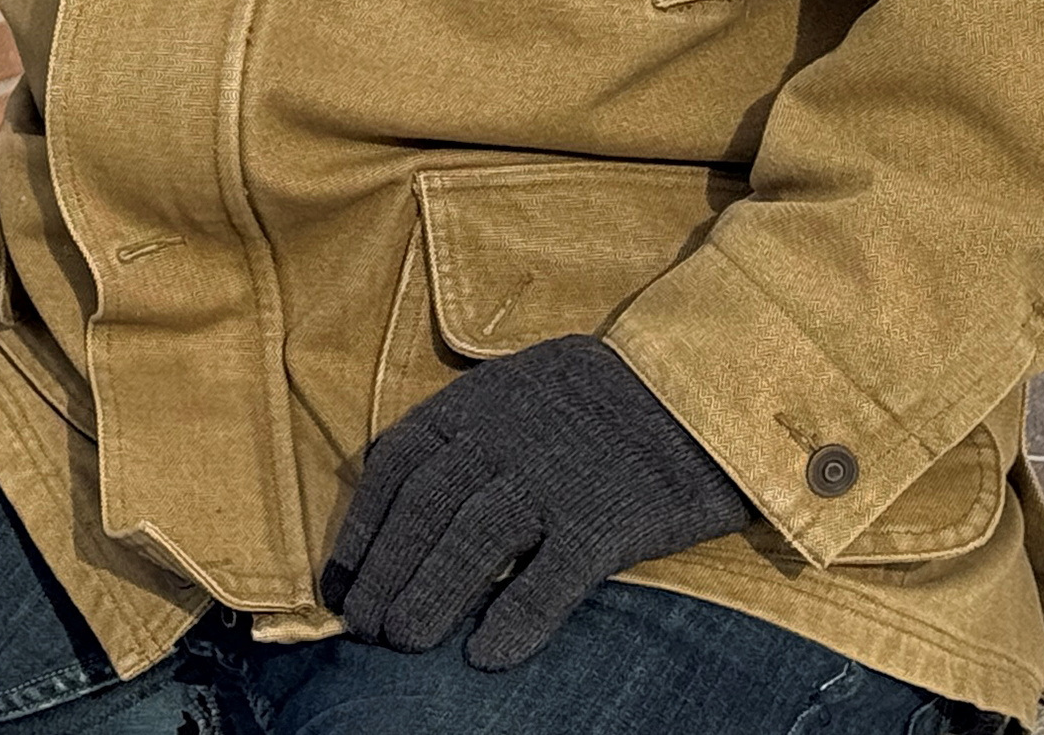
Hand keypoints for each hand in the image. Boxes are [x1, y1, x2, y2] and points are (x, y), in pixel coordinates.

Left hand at [321, 333, 753, 670]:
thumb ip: (471, 428)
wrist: (703, 387)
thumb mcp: (523, 386)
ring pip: (472, 539)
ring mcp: (557, 476)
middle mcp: (507, 436)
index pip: (396, 463)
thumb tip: (410, 488)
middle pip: (424, 507)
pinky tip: (488, 656)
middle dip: (384, 571)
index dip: (362, 525)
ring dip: (429, 595)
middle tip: (363, 626)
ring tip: (403, 642)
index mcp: (479, 402)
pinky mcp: (608, 518)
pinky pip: (552, 576)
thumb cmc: (605, 397)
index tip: (340, 578)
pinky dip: (516, 617)